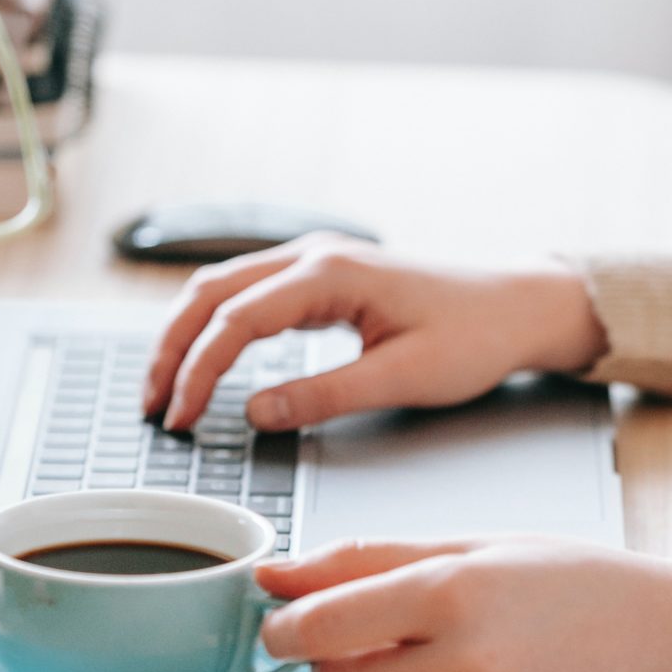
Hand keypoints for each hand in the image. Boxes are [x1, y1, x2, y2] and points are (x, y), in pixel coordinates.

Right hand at [142, 235, 606, 431]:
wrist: (520, 305)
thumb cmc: (475, 336)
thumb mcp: (403, 379)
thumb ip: (324, 396)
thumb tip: (254, 413)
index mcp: (333, 273)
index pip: (237, 319)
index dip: (198, 371)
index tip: (178, 418)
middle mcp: (318, 254)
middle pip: (213, 291)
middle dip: (172, 347)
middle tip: (151, 405)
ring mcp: (320, 259)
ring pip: (226, 286)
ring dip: (189, 333)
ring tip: (166, 388)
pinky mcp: (327, 276)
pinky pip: (253, 292)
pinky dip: (219, 324)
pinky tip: (208, 359)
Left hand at [258, 536, 671, 671]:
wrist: (657, 640)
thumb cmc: (563, 581)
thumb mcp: (469, 547)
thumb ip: (364, 561)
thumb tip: (272, 576)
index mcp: (452, 592)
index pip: (321, 626)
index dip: (287, 627)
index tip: (283, 624)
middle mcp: (464, 664)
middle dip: (340, 660)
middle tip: (384, 636)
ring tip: (438, 663)